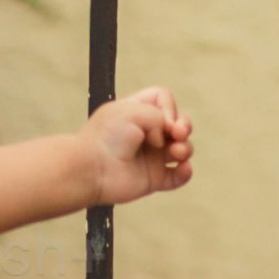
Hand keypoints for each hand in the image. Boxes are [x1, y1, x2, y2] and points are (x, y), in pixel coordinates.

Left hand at [82, 87, 192, 205]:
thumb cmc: (107, 137)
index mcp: (137, 112)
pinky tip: (183, 168)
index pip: (163, 99)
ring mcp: (151, 156)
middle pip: (179, 123)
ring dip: (186, 148)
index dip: (169, 106)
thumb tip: (168, 138)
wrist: (92, 169)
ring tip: (177, 152)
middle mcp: (146, 133)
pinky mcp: (154, 179)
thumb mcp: (133, 110)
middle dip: (185, 125)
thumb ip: (160, 115)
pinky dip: (185, 172)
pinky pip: (178, 176)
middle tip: (179, 133)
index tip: (161, 119)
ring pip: (182, 149)